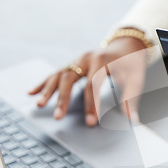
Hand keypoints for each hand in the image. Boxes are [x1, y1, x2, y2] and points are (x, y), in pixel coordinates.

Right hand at [28, 37, 145, 125]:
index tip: (89, 122)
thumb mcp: (136, 79)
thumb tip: (132, 120)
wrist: (126, 45)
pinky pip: (56, 73)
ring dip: (48, 91)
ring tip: (39, 105)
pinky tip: (31, 92)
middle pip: (70, 78)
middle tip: (58, 117)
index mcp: (102, 60)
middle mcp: (86, 58)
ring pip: (59, 75)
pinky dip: (44, 83)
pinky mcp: (73, 63)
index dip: (91, 104)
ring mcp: (77, 60)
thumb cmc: (131, 64)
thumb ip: (131, 99)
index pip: (93, 84)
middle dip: (63, 99)